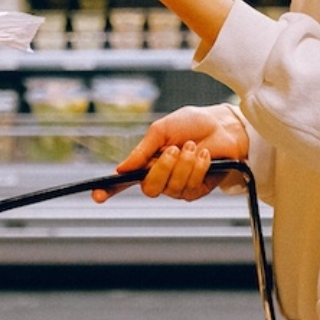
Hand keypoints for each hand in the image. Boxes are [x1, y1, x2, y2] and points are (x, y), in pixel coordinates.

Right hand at [93, 104, 249, 203]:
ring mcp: (177, 186)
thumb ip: (142, 150)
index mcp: (146, 162)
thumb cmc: (192, 124)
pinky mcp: (196, 190)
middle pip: (149, 188)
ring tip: (193, 147)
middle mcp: (160, 177)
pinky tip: (204, 156)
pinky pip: (190, 187)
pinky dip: (197, 168)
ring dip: (184, 165)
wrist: (222, 126)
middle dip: (162, 169)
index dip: (109, 190)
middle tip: (174, 150)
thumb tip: (121, 168)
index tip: (96, 195)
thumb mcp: (161, 130)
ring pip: (171, 188)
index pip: (123, 181)